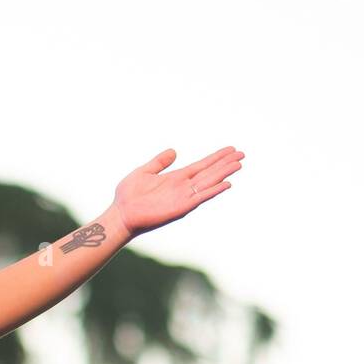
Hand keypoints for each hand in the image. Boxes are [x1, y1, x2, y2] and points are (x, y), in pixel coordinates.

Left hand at [109, 146, 243, 237]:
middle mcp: (183, 187)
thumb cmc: (128, 196)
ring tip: (238, 164)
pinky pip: (201, 197)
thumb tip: (173, 151)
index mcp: (176, 178)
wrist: (121, 214)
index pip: (202, 165)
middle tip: (242, 154)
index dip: (216, 157)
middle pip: (210, 172)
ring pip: (209, 182)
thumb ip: (159, 162)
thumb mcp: (144, 171)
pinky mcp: (181, 207)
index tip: (230, 149)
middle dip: (225, 163)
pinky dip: (214, 190)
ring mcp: (183, 197)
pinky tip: (227, 184)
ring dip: (224, 173)